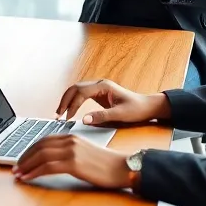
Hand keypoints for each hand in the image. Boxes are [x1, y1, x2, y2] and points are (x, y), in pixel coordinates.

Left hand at [12, 133, 130, 187]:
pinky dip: (34, 172)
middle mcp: (70, 141)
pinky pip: (48, 167)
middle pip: (39, 146)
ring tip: (18, 174)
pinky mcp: (74, 163)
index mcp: (71, 136)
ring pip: (41, 156)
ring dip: (26, 165)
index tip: (21, 159)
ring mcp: (72, 151)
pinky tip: (28, 178)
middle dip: (24, 157)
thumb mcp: (85, 152)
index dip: (29, 150)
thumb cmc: (106, 164)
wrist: (123, 168)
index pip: (43, 140)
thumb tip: (51, 160)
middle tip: (15, 167)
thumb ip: (69, 152)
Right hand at [55, 79, 170, 124]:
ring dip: (67, 100)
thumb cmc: (137, 109)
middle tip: (58, 115)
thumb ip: (102, 116)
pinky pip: (81, 95)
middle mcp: (99, 84)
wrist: (147, 107)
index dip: (71, 105)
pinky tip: (70, 111)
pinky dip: (73, 102)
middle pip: (75, 88)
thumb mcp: (120, 115)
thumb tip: (84, 120)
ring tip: (60, 113)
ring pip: (76, 90)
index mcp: (103, 86)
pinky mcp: (98, 94)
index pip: (81, 92)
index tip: (66, 117)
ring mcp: (98, 88)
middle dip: (65, 100)